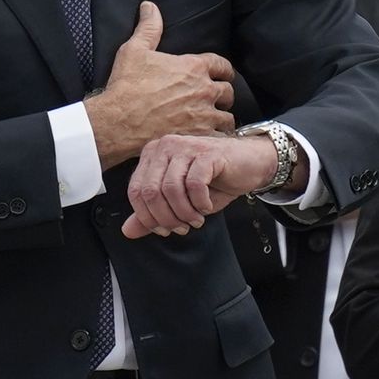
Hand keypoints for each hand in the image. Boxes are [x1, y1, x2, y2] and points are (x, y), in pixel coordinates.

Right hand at [84, 1, 235, 168]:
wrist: (118, 121)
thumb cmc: (126, 86)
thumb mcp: (134, 49)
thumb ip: (149, 27)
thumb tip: (150, 6)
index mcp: (194, 67)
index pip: (222, 65)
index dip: (223, 70)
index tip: (221, 75)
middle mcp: (204, 90)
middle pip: (228, 91)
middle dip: (223, 95)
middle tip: (214, 101)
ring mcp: (204, 115)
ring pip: (227, 117)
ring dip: (221, 118)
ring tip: (212, 121)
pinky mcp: (199, 136)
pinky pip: (220, 137)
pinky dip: (216, 138)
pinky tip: (208, 138)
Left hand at [121, 134, 285, 238]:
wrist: (250, 164)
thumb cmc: (214, 180)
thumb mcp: (179, 202)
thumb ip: (152, 214)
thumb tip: (127, 231)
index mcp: (153, 155)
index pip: (136, 191)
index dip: (147, 217)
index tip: (164, 229)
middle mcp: (165, 146)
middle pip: (151, 192)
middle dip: (166, 218)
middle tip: (182, 227)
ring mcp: (186, 146)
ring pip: (170, 189)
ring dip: (184, 213)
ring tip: (196, 219)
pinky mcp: (206, 152)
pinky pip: (194, 184)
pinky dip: (200, 203)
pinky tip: (207, 206)